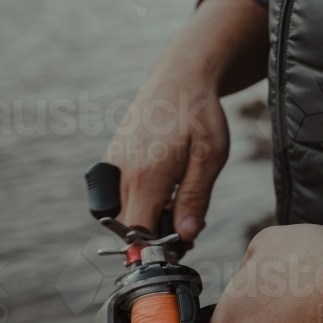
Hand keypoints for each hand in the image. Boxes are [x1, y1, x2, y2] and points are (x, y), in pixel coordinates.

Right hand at [104, 0, 267, 243]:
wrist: (180, 76)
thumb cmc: (199, 114)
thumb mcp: (210, 157)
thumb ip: (195, 198)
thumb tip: (186, 236)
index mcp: (147, 175)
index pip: (139, 232)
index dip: (157, 246)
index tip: (181, 244)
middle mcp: (122, 171)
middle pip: (126, 226)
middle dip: (152, 234)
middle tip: (185, 222)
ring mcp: (113, 163)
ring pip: (119, 211)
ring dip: (144, 216)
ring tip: (175, 201)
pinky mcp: (111, 157)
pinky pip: (116, 194)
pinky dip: (136, 200)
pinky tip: (161, 187)